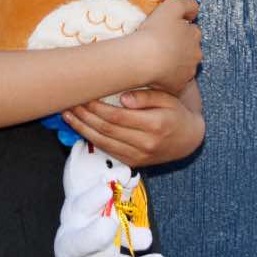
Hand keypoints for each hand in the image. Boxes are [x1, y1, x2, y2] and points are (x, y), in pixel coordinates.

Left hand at [61, 88, 204, 169]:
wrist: (189, 140)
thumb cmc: (177, 113)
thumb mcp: (168, 98)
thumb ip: (146, 96)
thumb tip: (122, 97)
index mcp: (155, 125)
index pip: (118, 116)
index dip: (97, 107)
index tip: (84, 94)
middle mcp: (146, 143)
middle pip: (107, 129)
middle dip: (85, 115)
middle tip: (70, 101)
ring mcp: (138, 155)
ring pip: (103, 142)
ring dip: (82, 128)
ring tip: (68, 114)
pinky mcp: (133, 162)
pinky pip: (108, 150)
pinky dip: (91, 139)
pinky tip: (80, 128)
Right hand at [129, 0, 199, 93]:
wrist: (143, 59)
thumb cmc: (156, 31)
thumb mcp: (172, 6)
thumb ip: (187, 4)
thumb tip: (194, 10)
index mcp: (195, 35)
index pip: (191, 30)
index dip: (179, 29)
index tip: (166, 30)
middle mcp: (196, 54)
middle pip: (189, 48)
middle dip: (178, 46)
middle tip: (160, 44)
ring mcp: (187, 72)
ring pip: (182, 65)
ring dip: (173, 61)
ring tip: (156, 58)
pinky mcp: (177, 86)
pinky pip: (173, 80)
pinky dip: (167, 76)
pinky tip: (155, 71)